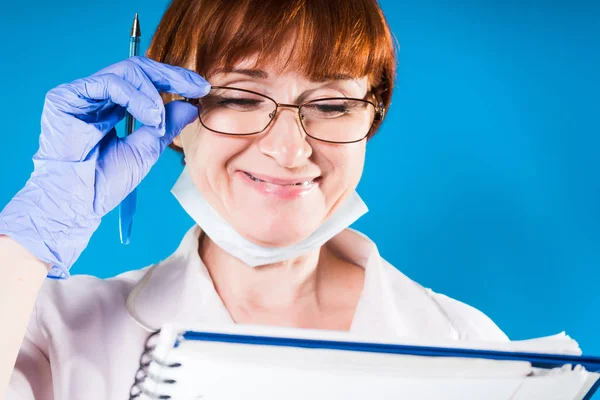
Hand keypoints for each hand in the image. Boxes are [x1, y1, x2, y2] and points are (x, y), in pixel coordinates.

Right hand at [0, 56, 208, 277]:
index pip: (146, 82)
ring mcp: (81, 94)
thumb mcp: (147, 149)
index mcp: (113, 107)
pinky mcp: (67, 96)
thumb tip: (191, 107)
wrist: (79, 202)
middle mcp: (97, 96)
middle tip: (196, 87)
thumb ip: (166, 126)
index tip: (201, 89)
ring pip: (126, 72)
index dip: (175, 80)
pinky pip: (109, 83)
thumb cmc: (106, 181)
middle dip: (171, 76)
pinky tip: (150, 116)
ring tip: (161, 120)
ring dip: (152, 94)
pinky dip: (136, 97)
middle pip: (138, 70)